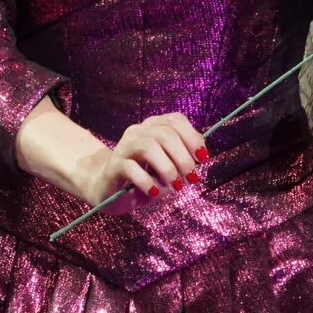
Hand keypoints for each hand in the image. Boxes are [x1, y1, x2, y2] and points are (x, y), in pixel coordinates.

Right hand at [76, 113, 208, 205]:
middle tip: (192, 178)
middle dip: (183, 158)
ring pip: (149, 148)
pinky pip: (131, 168)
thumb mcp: (167, 166)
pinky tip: (154, 192)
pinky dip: (147, 181)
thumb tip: (200, 155)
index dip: (192, 137)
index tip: (203, 158)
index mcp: (153, 127)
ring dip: (168, 169)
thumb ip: (181, 158)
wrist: (109, 188)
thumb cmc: (143, 176)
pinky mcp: (114, 165)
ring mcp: (124, 147)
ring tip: (176, 187)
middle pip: (165, 134)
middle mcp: (137, 132)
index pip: (175, 121)